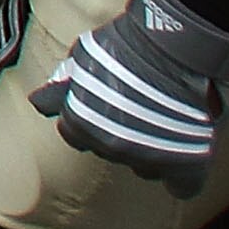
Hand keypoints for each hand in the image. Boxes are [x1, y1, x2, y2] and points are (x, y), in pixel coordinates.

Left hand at [30, 0, 228, 197]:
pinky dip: (185, 173)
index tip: (105, 107)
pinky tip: (189, 150)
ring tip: (165, 119)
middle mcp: (112, 147)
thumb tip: (39, 105)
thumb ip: (62, 89)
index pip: (76, 136)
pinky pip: (182, 187)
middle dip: (120, 133)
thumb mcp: (83, 59)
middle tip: (138, 106)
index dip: (90, 120)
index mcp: (81, 123)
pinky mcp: (188, 165)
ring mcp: (150, 159)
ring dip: (151, 150)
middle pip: (111, 151)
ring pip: (145, 168)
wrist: (175, 41)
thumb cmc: (127, 43)